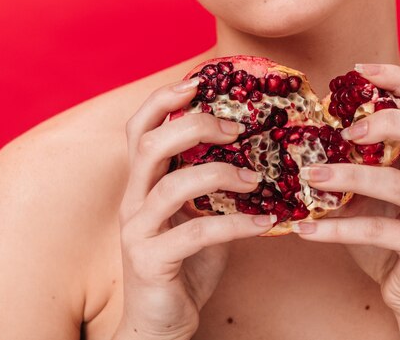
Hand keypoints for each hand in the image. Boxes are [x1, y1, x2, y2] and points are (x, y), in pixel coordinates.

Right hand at [114, 78, 274, 339]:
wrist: (161, 321)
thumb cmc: (184, 263)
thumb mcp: (199, 216)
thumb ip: (214, 188)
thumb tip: (258, 158)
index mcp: (142, 183)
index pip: (139, 129)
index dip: (163, 101)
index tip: (197, 83)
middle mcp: (132, 200)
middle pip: (149, 145)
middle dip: (193, 125)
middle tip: (235, 128)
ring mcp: (137, 231)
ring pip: (171, 185)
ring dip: (220, 174)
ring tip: (256, 179)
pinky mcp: (150, 260)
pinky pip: (196, 232)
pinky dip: (237, 224)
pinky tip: (267, 223)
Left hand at [294, 64, 399, 337]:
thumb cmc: (384, 234)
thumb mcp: (364, 194)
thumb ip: (347, 166)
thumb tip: (294, 142)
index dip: (397, 81)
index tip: (358, 69)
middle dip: (389, 120)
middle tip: (346, 128)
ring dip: (351, 175)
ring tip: (311, 176)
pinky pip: (380, 230)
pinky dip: (338, 229)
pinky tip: (304, 229)